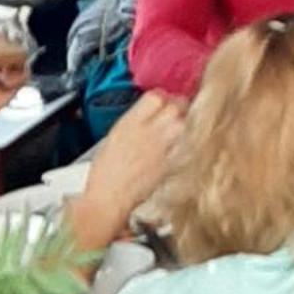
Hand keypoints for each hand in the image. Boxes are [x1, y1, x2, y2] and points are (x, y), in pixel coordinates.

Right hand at [76, 92, 186, 246]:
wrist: (111, 196)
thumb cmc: (106, 172)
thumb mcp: (113, 137)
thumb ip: (135, 121)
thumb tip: (150, 112)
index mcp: (130, 123)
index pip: (155, 96)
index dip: (162, 97)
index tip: (164, 100)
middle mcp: (148, 132)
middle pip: (175, 106)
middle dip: (178, 106)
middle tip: (177, 111)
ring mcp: (163, 147)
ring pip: (185, 123)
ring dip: (184, 123)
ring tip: (179, 128)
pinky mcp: (172, 162)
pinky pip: (187, 145)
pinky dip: (187, 142)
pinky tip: (181, 144)